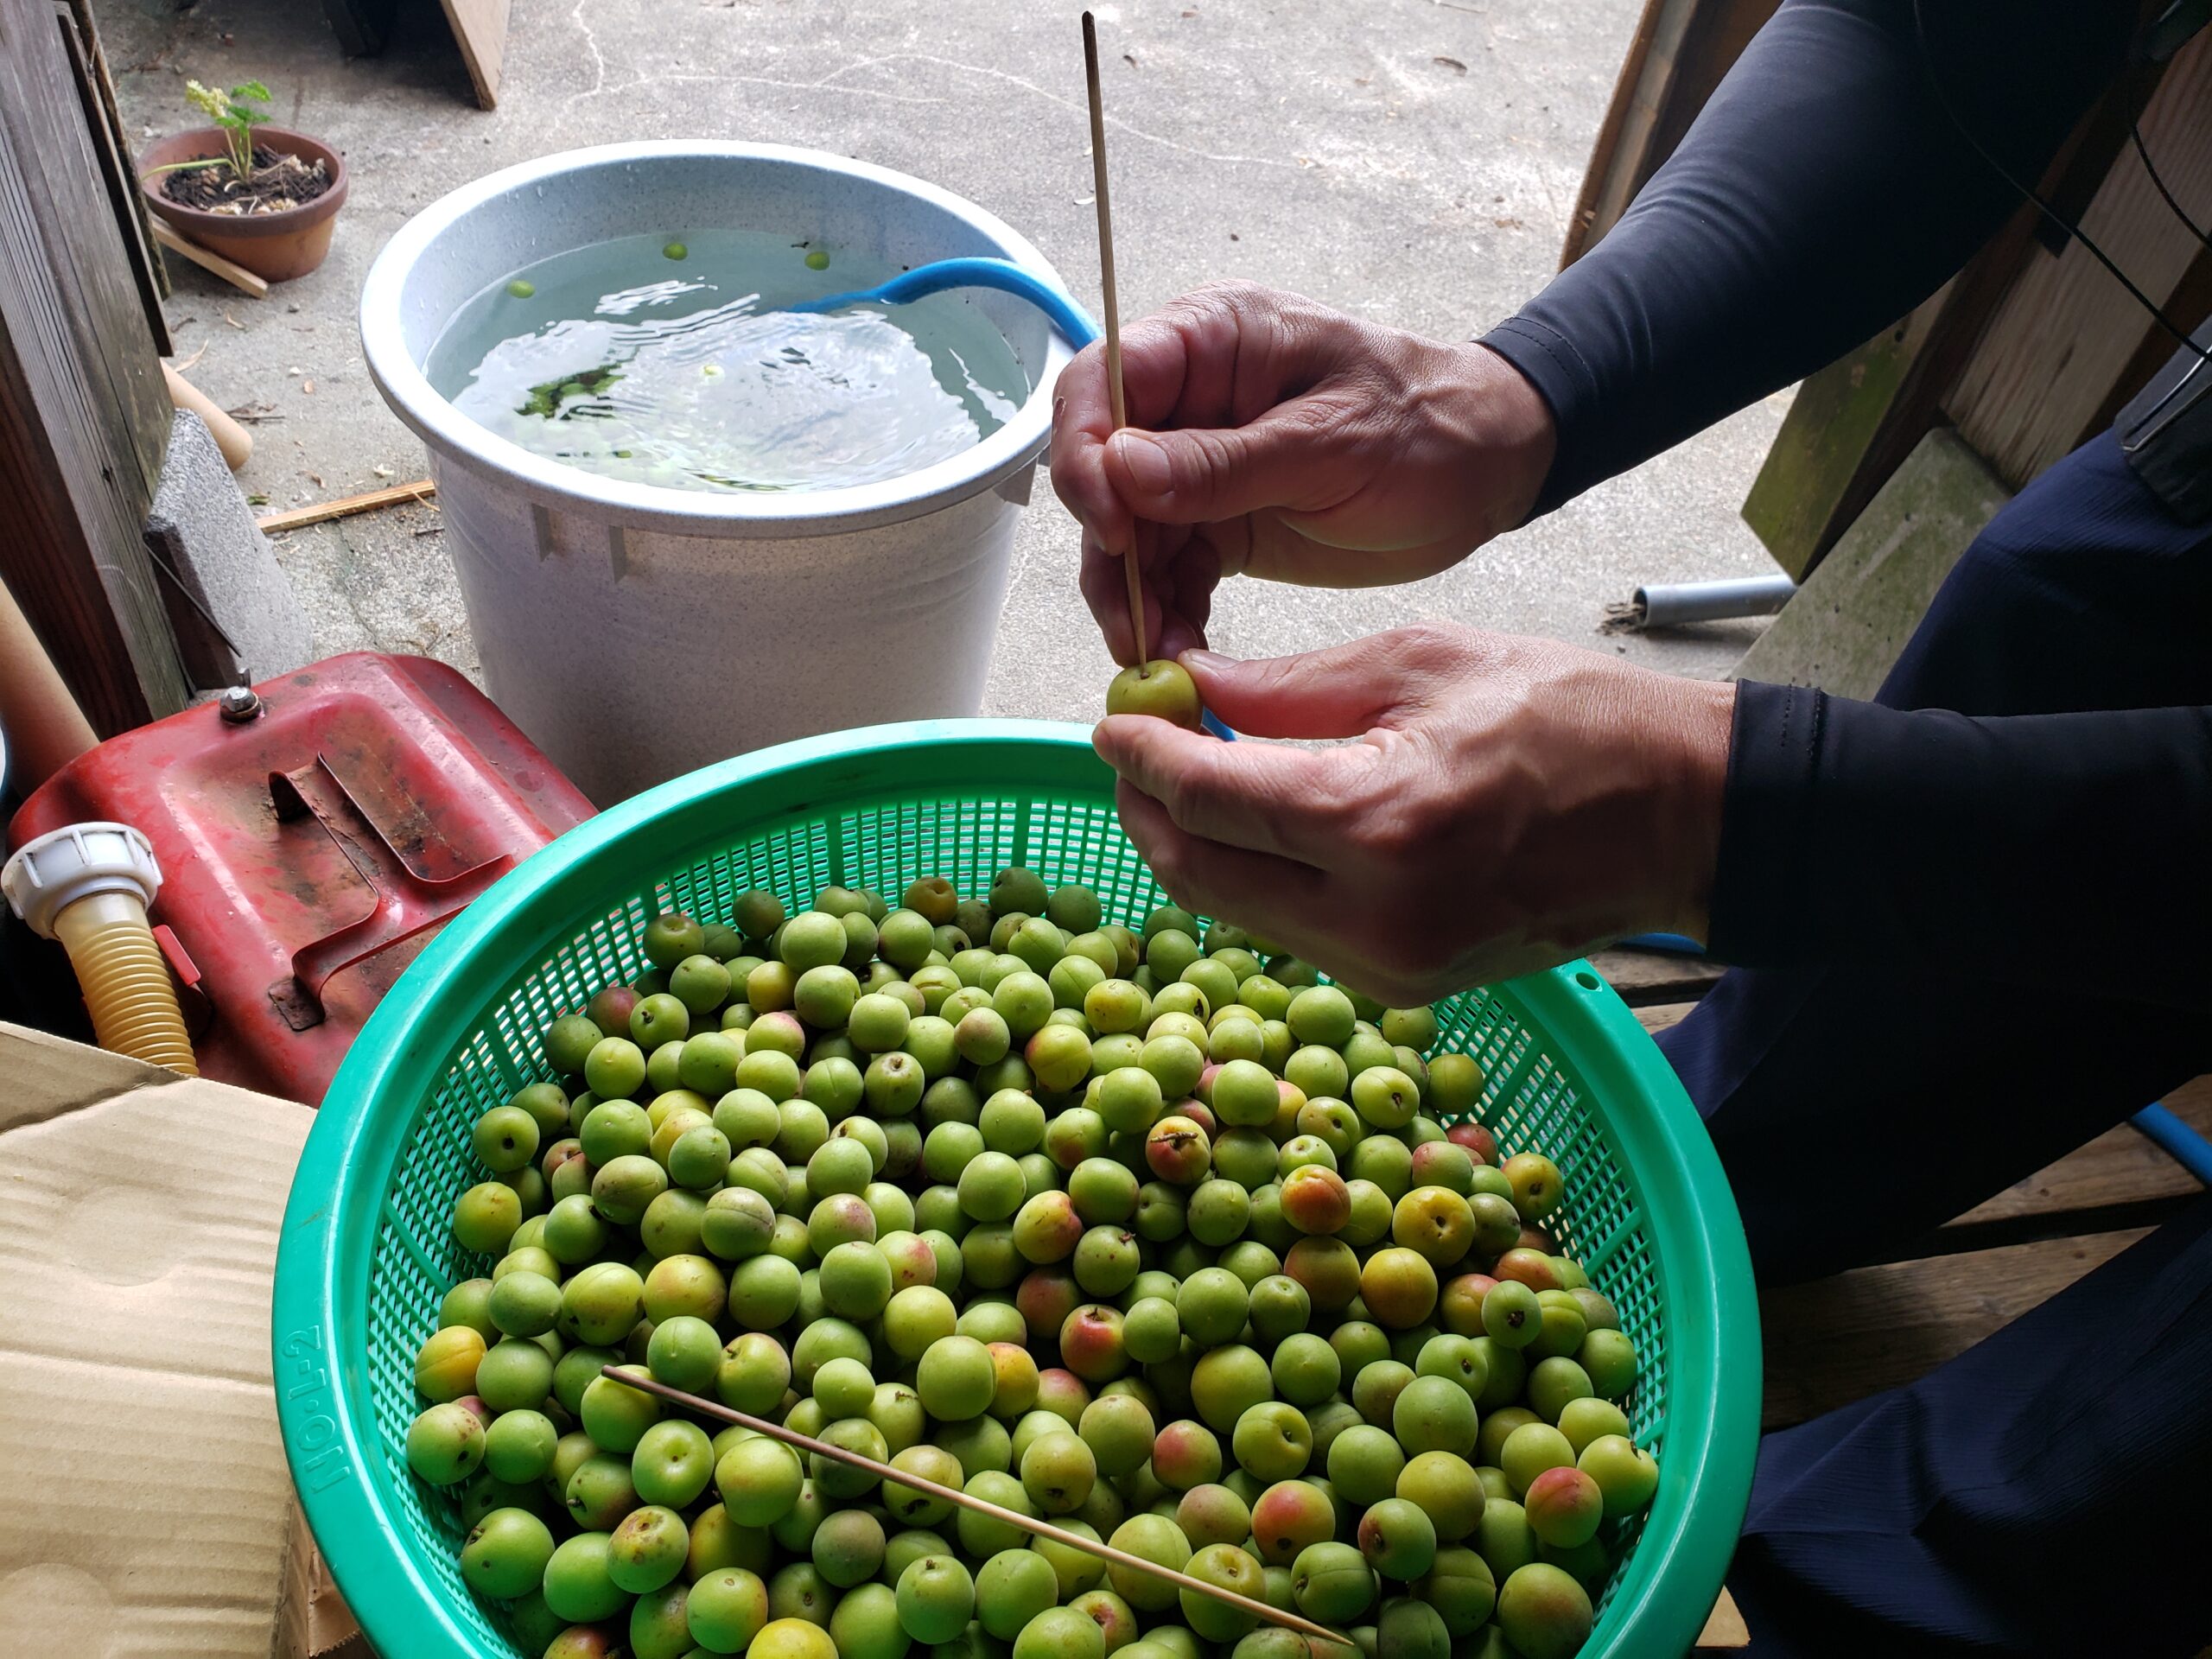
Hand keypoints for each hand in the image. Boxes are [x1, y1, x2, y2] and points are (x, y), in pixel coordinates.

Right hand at [1050, 281, 1556, 663]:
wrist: (1487, 471)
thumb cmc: (1428, 425)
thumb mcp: (1330, 442)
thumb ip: (1222, 462)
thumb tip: (1119, 470)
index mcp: (1211, 342)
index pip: (1103, 381)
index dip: (1085, 452)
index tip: (1110, 525)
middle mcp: (1188, 401)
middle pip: (1101, 470)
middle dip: (1108, 549)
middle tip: (1130, 620)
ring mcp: (1198, 468)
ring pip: (1126, 534)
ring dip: (1131, 596)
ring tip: (1155, 655)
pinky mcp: (1218, 525)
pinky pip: (1168, 571)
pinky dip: (1167, 613)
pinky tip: (1180, 654)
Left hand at [1091, 624, 1735, 1002]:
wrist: (1684, 812)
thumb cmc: (1573, 716)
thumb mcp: (1422, 662)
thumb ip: (1287, 685)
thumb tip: (1186, 689)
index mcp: (1377, 821)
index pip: (1206, 797)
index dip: (1140, 756)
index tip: (1112, 718)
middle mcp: (1372, 915)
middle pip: (1197, 872)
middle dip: (1146, 810)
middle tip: (1134, 749)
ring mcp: (1388, 964)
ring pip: (1234, 911)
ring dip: (1193, 846)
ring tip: (1187, 776)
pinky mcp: (1403, 983)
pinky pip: (1289, 931)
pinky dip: (1252, 877)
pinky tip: (1256, 822)